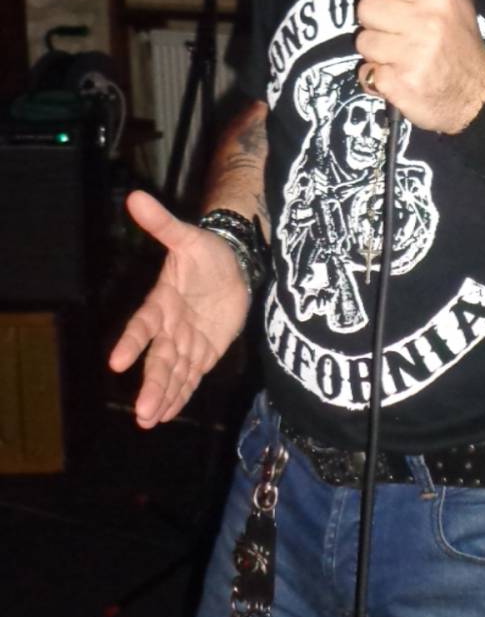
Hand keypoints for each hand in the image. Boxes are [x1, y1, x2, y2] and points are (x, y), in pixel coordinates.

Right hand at [108, 191, 250, 428]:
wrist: (235, 266)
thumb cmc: (207, 252)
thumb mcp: (188, 236)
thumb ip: (162, 223)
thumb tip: (135, 196)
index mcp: (163, 301)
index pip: (144, 324)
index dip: (132, 342)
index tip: (117, 361)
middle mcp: (170, 327)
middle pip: (159, 359)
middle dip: (152, 384)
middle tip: (142, 411)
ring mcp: (186, 342)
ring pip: (173, 373)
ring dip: (163, 395)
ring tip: (148, 420)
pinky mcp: (203, 353)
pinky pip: (190, 377)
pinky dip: (180, 395)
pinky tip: (166, 415)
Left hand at [355, 0, 484, 132]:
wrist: (477, 96)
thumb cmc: (462, 39)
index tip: (396, 4)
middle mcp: (424, 23)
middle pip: (365, 10)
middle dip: (377, 23)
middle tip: (399, 32)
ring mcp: (410, 56)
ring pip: (363, 42)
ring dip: (377, 51)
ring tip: (401, 54)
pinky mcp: (398, 85)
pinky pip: (366, 73)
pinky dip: (378, 78)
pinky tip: (400, 75)